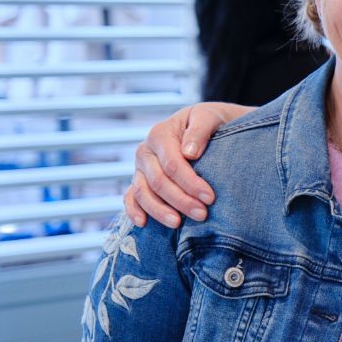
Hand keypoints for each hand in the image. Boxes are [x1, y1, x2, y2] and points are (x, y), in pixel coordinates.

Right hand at [123, 103, 248, 227]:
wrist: (204, 124)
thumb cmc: (209, 121)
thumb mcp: (208, 117)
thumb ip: (200, 131)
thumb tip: (189, 153)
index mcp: (160, 134)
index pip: (172, 164)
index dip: (190, 183)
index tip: (210, 198)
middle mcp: (145, 151)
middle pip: (158, 182)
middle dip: (180, 200)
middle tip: (202, 214)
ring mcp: (140, 168)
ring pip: (143, 193)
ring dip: (160, 211)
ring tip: (178, 224)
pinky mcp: (139, 180)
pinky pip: (131, 197)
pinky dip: (134, 211)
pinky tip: (143, 224)